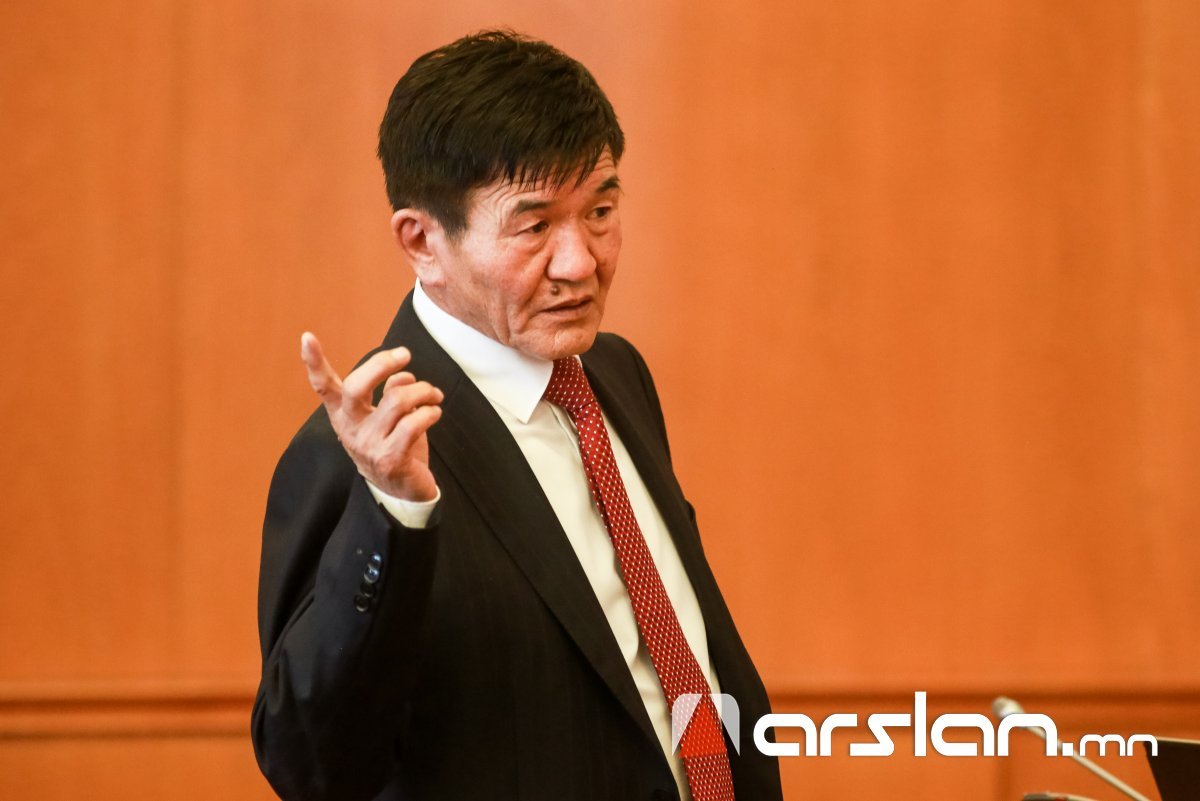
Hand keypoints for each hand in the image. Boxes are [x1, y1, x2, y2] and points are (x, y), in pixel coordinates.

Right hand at [300, 332, 442, 501]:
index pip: (323, 387)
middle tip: (405, 354)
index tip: (306, 337)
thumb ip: (390, 392)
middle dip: (381, 364)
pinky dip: (429, 412)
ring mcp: (369, 445)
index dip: (314, 362)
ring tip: (434, 394)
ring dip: (422, 390)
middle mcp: (351, 429)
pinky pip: (413, 424)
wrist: (402, 493)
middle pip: (355, 387)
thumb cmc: (393, 445)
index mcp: (344, 415)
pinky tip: (435, 412)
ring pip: (396, 401)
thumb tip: (401, 374)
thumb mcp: (386, 417)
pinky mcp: (391, 459)